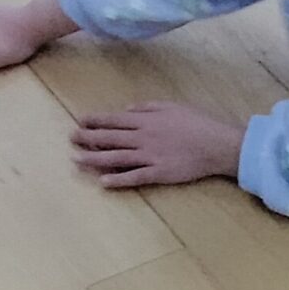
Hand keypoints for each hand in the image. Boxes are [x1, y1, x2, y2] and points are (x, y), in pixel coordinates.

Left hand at [71, 102, 242, 189]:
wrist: (217, 144)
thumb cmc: (196, 123)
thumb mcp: (170, 106)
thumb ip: (146, 107)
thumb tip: (126, 110)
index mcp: (146, 121)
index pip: (114, 120)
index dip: (95, 120)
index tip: (80, 121)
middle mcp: (143, 137)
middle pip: (110, 138)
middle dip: (88, 138)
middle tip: (71, 139)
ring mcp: (150, 156)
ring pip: (116, 157)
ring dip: (94, 159)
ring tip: (77, 160)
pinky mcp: (158, 173)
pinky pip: (134, 177)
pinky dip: (118, 179)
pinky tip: (103, 182)